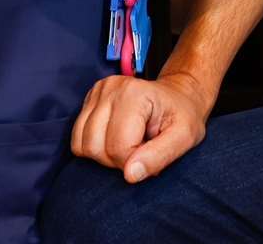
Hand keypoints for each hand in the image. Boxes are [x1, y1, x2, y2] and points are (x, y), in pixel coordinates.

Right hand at [69, 70, 213, 182]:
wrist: (179, 96)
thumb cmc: (183, 116)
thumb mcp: (184, 137)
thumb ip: (159, 156)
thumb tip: (130, 175)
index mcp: (135, 93)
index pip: (118, 148)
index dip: (134, 162)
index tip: (151, 152)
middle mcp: (110, 88)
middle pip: (95, 147)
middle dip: (116, 160)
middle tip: (140, 149)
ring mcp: (97, 92)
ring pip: (81, 145)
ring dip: (103, 155)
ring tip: (128, 143)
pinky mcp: (89, 99)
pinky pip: (77, 138)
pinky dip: (94, 146)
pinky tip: (115, 137)